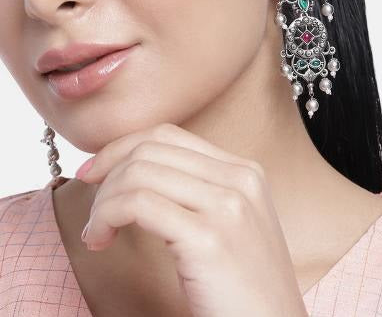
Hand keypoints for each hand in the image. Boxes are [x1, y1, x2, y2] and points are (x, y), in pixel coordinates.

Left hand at [76, 122, 308, 316]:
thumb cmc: (244, 289)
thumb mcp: (230, 226)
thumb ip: (198, 193)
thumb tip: (135, 171)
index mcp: (245, 171)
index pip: (168, 135)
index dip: (121, 147)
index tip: (95, 171)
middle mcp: (239, 178)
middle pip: (150, 149)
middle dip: (107, 173)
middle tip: (93, 210)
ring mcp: (227, 205)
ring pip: (139, 172)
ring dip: (103, 201)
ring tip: (96, 232)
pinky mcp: (208, 238)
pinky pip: (137, 204)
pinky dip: (106, 216)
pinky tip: (101, 240)